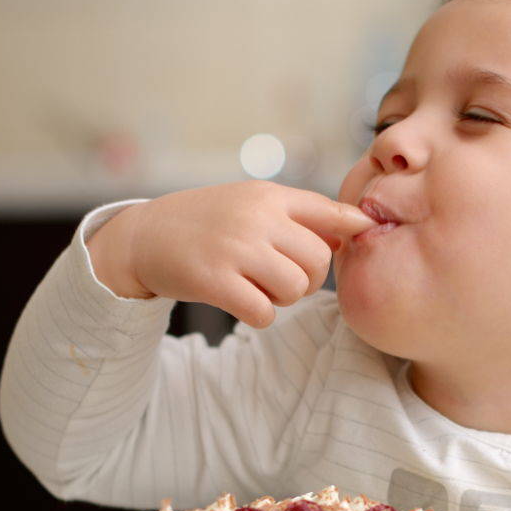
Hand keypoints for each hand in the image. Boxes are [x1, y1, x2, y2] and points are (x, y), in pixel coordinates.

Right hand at [87, 180, 376, 326]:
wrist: (145, 236)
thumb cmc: (209, 223)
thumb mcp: (251, 203)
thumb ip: (300, 215)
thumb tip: (352, 232)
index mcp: (269, 195)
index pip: (328, 210)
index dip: (353, 226)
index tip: (365, 233)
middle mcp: (255, 217)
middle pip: (318, 261)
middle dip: (306, 278)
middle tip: (280, 277)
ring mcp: (234, 248)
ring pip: (295, 289)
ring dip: (282, 298)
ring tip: (257, 286)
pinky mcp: (214, 280)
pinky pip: (265, 312)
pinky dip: (259, 315)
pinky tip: (241, 301)